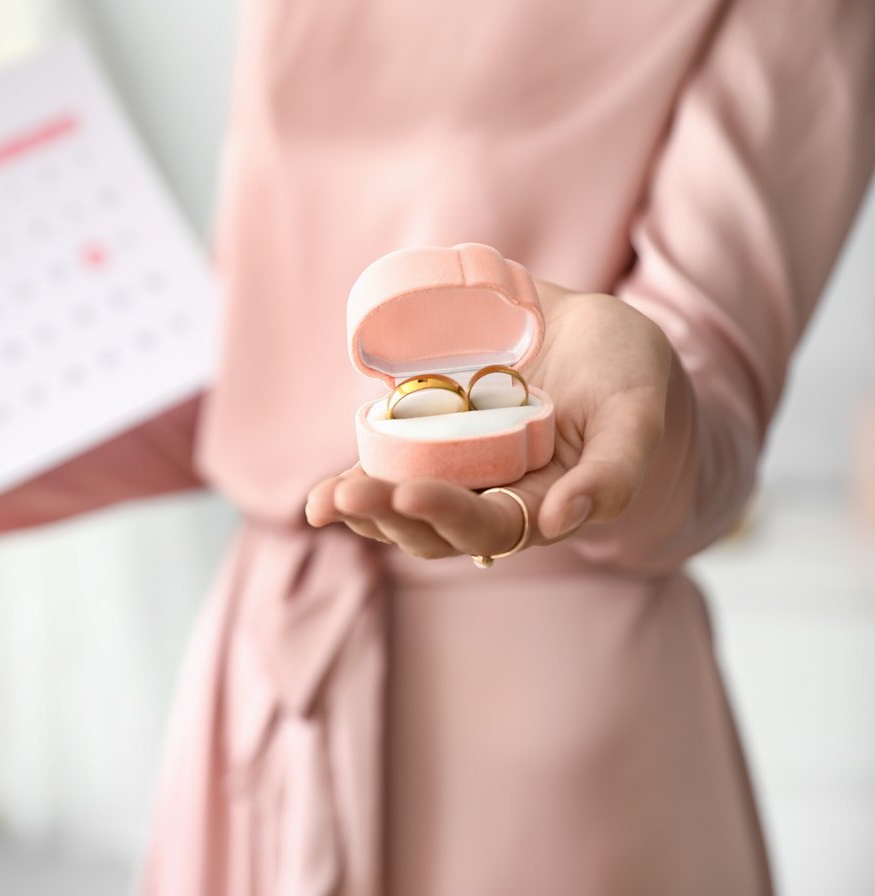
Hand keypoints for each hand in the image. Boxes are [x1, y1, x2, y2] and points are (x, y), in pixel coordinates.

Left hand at [306, 280, 672, 560]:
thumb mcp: (635, 416)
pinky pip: (387, 470)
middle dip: (388, 514)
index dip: (449, 514)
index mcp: (544, 504)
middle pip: (433, 526)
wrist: (596, 334)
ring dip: (363, 509)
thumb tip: (560, 522)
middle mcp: (494, 495)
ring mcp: (458, 469)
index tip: (410, 493)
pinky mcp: (429, 438)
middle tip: (346, 497)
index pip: (492, 524)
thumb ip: (613, 473)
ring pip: (403, 509)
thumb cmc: (626, 375)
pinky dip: (355, 483)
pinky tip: (321, 498)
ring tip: (323, 504)